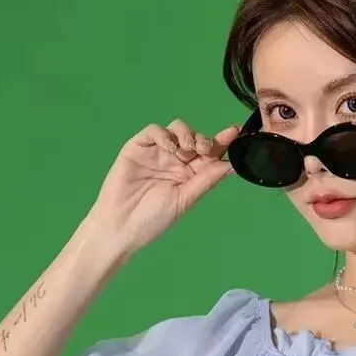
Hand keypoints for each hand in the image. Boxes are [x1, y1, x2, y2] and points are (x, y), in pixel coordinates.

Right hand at [86, 119, 239, 254]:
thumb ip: (207, 180)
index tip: (234, 133)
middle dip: (204, 140)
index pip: (209, 155)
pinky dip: (164, 135)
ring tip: (187, 150)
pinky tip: (169, 149)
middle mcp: (175, 161)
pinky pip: (154, 131)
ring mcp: (156, 152)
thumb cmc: (153, 219)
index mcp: (190, 175)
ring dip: (187, 134)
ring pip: (177, 129)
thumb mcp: (185, 199)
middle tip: (204, 149)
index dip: (222, 143)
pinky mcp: (138, 147)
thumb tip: (232, 165)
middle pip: (195, 138)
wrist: (121, 226)